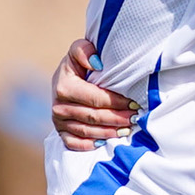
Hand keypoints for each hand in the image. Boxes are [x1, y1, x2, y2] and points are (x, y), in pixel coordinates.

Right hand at [49, 36, 138, 151]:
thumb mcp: (78, 50)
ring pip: (88, 131)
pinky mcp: (60, 133)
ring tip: (127, 130)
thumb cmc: (77, 65)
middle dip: (117, 119)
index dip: (116, 102)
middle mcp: (59, 107)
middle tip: (136, 119)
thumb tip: (97, 63)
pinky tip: (106, 142)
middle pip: (94, 117)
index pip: (95, 99)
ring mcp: (59, 122)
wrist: (63, 80)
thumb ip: (84, 50)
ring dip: (109, 133)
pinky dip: (91, 145)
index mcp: (63, 87)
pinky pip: (75, 144)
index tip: (134, 103)